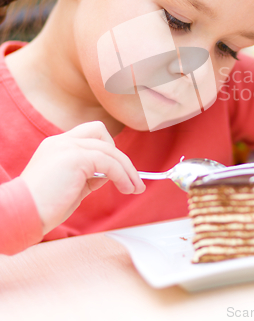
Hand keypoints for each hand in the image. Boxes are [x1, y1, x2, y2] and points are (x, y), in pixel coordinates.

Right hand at [19, 121, 145, 234]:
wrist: (22, 216)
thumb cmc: (44, 207)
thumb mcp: (72, 186)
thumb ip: (89, 175)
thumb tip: (110, 174)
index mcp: (58, 144)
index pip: (91, 133)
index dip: (108, 148)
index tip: (120, 170)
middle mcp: (62, 141)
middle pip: (102, 134)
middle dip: (120, 157)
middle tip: (132, 179)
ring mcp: (68, 146)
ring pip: (110, 150)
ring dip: (127, 169)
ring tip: (135, 188)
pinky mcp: (76, 158)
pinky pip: (109, 162)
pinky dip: (122, 175)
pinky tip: (126, 188)